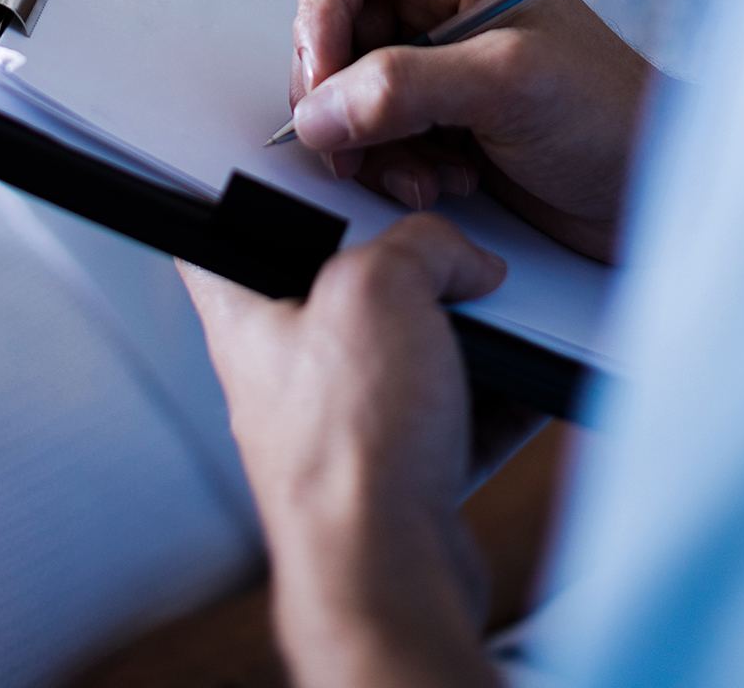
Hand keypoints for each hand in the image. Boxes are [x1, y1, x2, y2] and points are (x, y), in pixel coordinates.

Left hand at [180, 216, 524, 687]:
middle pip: (341, 283)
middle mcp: (287, 368)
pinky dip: (493, 392)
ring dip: (460, 332)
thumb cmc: (345, 450)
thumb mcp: (377, 290)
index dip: (246, 192)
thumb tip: (462, 259)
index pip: (218, 231)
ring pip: (407, 346)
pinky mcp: (398, 469)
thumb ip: (420, 246)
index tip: (286, 169)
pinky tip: (525, 377)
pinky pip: (454, 408)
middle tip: (439, 252)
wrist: (390, 575)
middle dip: (402, 266)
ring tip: (495, 321)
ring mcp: (344, 421)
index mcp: (246, 314)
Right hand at [288, 0, 654, 261]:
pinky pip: (370, 137)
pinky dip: (391, 168)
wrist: (654, 193)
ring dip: (370, 143)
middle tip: (358, 147)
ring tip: (427, 172)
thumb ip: (405, 86)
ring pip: (342, 92)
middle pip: (331, 30)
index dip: (318, 14)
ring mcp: (433, 66)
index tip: (322, 82)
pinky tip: (445, 182)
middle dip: (340, 96)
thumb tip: (319, 110)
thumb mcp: (508, 84)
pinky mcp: (434, 122)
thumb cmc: (611, 113)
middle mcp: (436, 6)